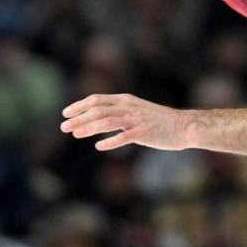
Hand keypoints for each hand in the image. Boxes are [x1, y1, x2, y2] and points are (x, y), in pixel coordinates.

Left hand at [61, 93, 191, 151]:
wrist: (183, 126)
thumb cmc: (157, 121)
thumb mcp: (135, 110)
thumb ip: (117, 112)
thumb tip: (95, 118)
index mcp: (125, 100)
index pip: (96, 100)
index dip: (79, 106)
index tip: (65, 114)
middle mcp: (128, 107)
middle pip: (98, 110)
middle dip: (79, 118)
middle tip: (63, 127)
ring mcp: (136, 120)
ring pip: (107, 121)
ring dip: (89, 128)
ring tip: (75, 135)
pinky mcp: (143, 133)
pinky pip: (124, 137)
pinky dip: (110, 141)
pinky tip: (99, 146)